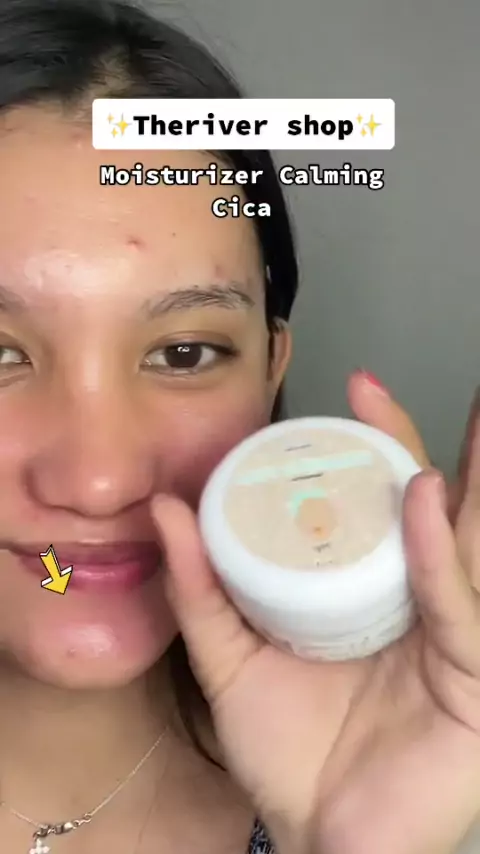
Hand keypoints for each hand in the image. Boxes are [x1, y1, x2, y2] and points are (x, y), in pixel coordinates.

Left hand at [152, 373, 479, 853]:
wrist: (320, 837)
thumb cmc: (291, 753)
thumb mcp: (235, 660)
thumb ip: (203, 590)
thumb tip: (168, 510)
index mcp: (376, 590)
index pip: (385, 503)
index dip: (374, 445)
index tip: (352, 389)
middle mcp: (424, 601)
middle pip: (432, 507)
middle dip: (420, 442)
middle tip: (401, 387)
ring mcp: (456, 635)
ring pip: (468, 539)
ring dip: (467, 474)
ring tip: (468, 412)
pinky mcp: (475, 678)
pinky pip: (457, 605)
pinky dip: (438, 553)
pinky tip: (422, 499)